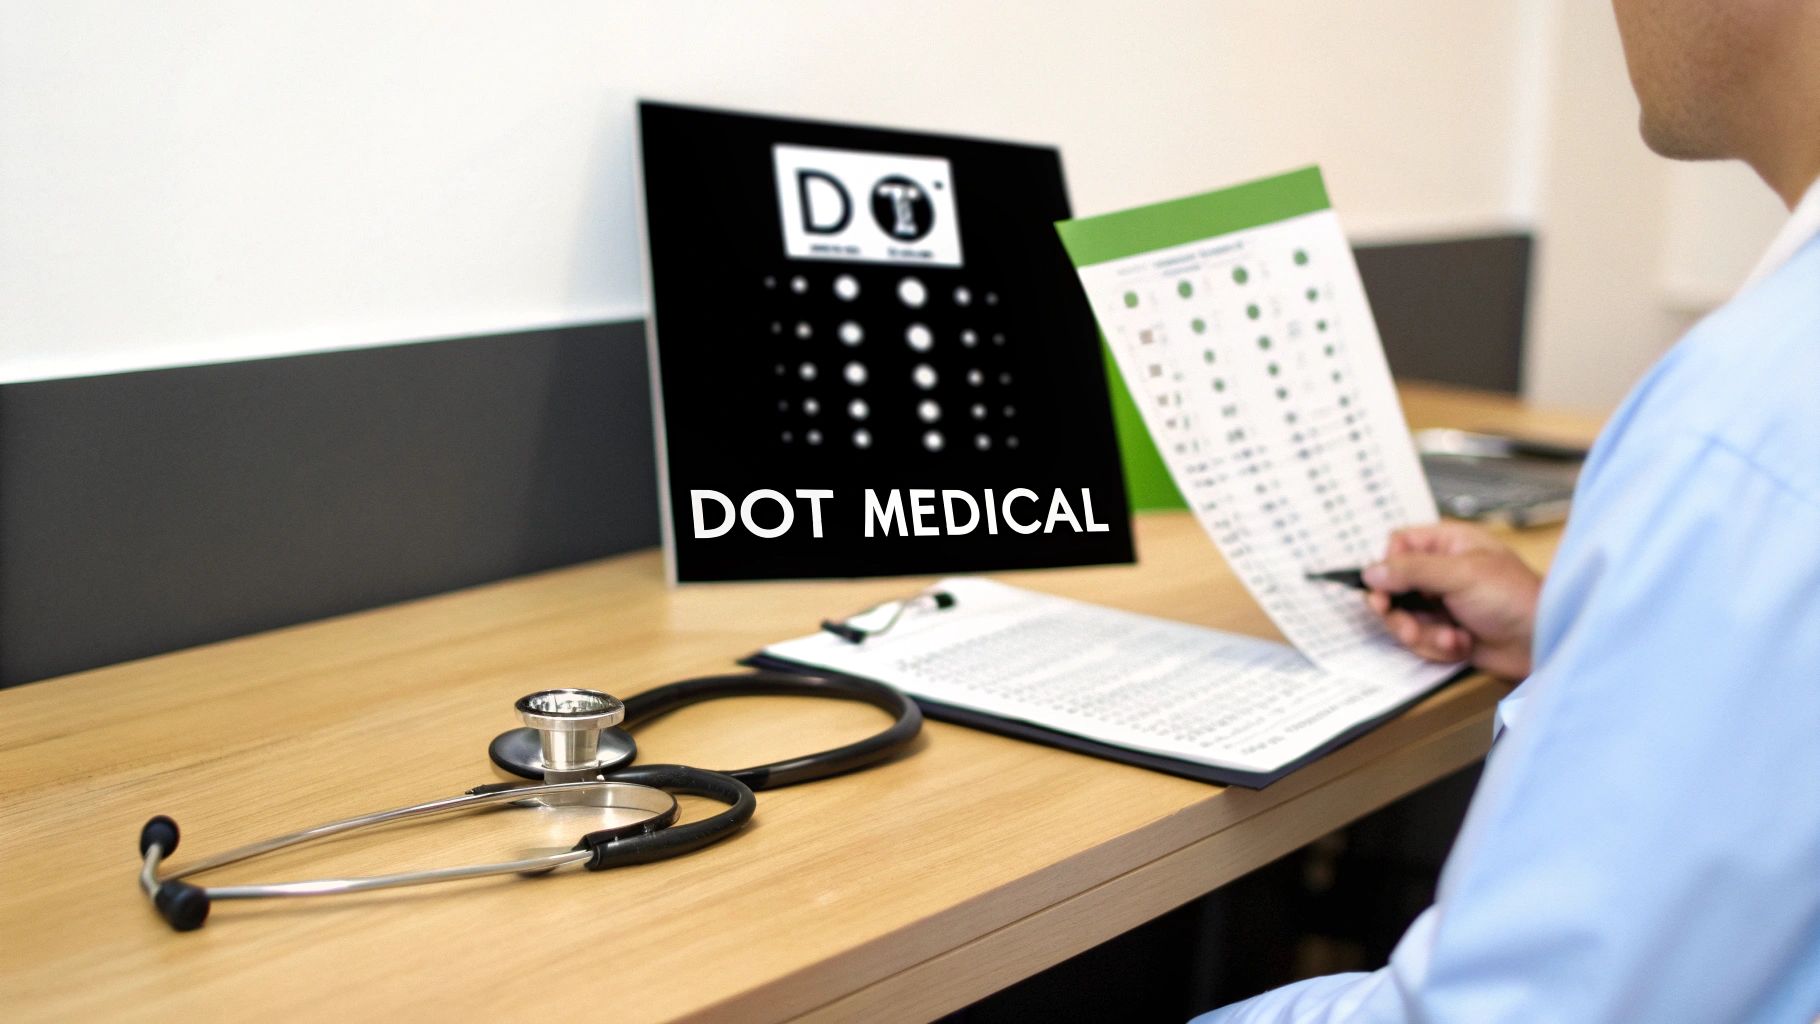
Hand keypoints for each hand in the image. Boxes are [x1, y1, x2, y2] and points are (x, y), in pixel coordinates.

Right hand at [1363, 522, 1541, 679]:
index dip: (1389, 565)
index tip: (1387, 586)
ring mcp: (1442, 603)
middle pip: (1393, 585)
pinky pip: (1420, 639)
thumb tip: (1370, 571)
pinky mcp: (1446, 631)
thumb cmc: (1515, 599)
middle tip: (1405, 625)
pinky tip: (1461, 645)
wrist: (1542, 645)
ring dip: (1421, 633)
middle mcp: (1442, 571)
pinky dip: (1436, 646)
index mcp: (1449, 544)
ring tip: (1449, 638)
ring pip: (1402, 617)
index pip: (1399, 545)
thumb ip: (1412, 570)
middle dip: (1398, 611)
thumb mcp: (1461, 575)